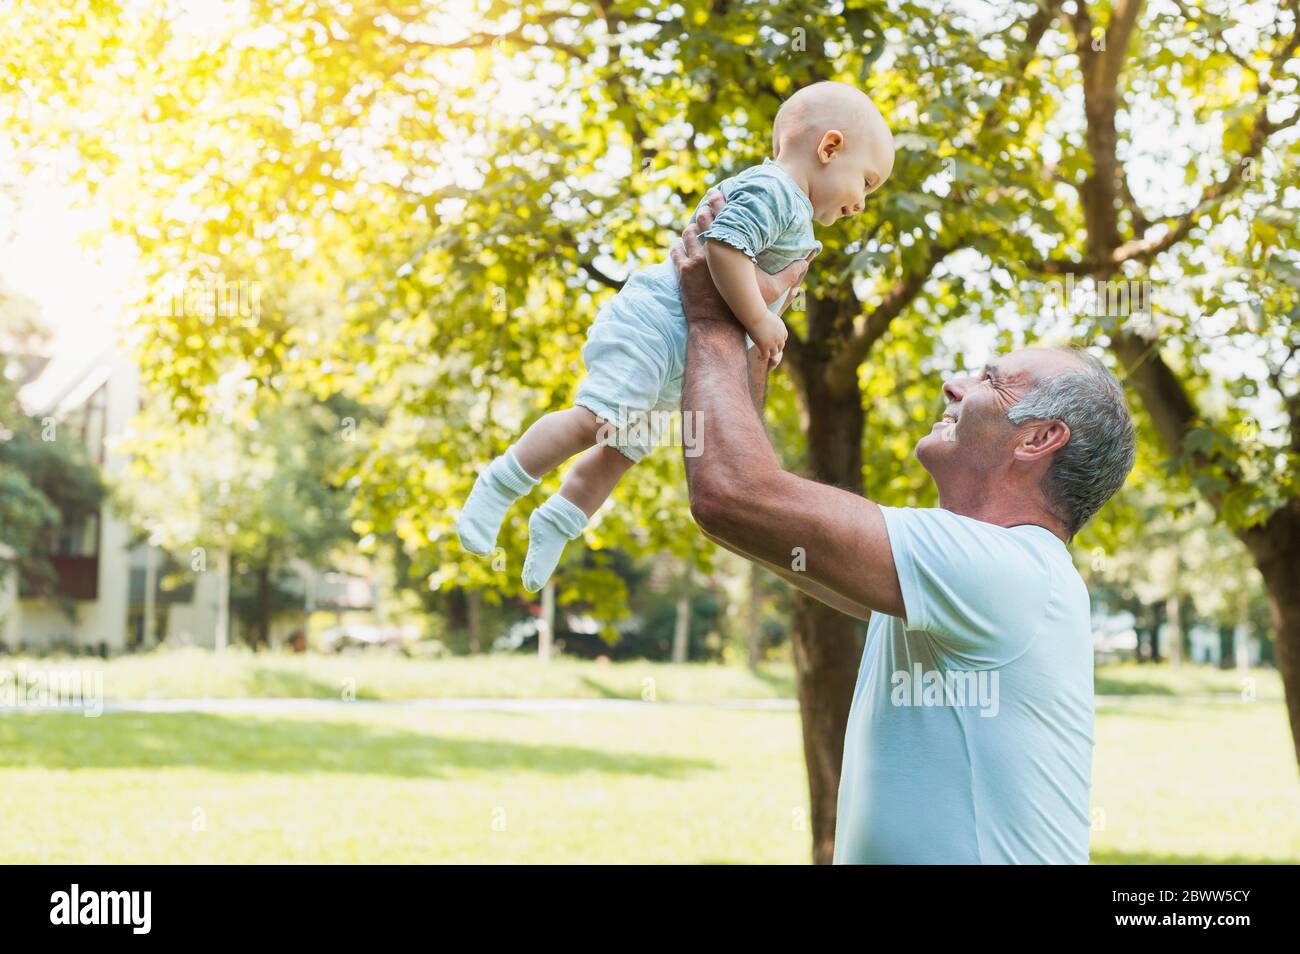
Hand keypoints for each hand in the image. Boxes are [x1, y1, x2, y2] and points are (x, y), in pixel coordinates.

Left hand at [672, 190, 813, 322]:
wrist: (718, 328)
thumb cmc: (746, 310)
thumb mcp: (772, 291)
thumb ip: (790, 275)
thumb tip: (807, 260)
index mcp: (731, 252)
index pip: (726, 219)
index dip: (724, 203)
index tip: (723, 192)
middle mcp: (710, 253)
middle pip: (705, 219)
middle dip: (709, 207)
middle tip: (711, 197)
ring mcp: (693, 262)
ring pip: (689, 234)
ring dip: (694, 226)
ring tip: (697, 219)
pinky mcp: (682, 273)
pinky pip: (677, 251)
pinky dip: (680, 245)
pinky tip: (681, 242)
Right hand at [751, 312, 787, 367]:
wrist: (755, 315)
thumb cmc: (759, 313)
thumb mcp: (769, 317)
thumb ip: (772, 322)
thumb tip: (769, 323)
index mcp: (782, 329)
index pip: (784, 338)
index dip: (779, 341)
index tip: (773, 342)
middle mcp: (780, 337)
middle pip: (780, 347)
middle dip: (775, 349)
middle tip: (768, 351)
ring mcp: (773, 343)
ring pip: (774, 353)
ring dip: (769, 355)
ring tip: (763, 355)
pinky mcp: (764, 346)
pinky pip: (765, 356)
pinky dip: (762, 358)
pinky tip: (758, 357)